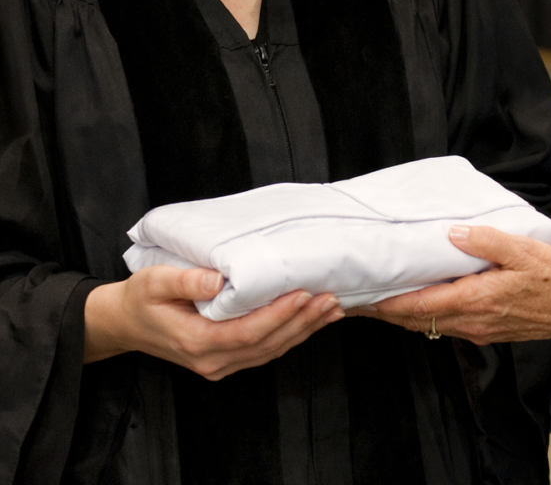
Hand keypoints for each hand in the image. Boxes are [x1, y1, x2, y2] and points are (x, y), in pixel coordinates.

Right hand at [84, 265, 343, 379]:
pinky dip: (290, 335)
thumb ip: (185, 281)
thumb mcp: (154, 282)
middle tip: (330, 299)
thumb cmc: (140, 299)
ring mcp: (219, 364)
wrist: (124, 323)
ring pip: (269, 351)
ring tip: (331, 308)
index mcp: (196, 341)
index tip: (302, 294)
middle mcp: (211, 360)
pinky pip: (263, 351)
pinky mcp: (224, 359)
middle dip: (302, 322)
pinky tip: (310, 320)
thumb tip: (216, 280)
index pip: (246, 332)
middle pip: (266, 345)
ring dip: (303, 330)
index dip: (278, 315)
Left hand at [352, 225, 550, 364]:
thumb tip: (453, 233)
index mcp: (478, 301)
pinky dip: (425, 315)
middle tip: (357, 297)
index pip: (421, 307)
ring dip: (403, 313)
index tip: (361, 296)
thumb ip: (487, 241)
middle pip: (418, 321)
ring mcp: (481, 329)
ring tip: (379, 297)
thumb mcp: (526, 251)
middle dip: (386, 311)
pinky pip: (447, 324)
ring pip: (431, 325)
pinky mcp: (489, 329)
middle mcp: (474, 321)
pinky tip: (419, 300)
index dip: (387, 304)